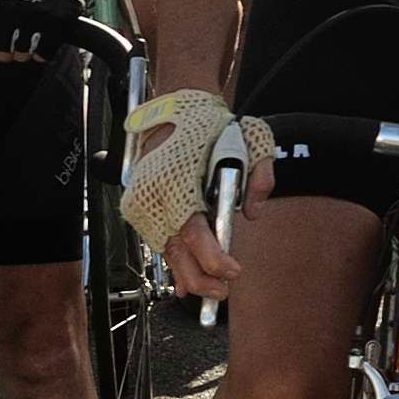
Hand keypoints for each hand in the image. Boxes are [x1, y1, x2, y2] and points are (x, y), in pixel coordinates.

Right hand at [125, 88, 273, 297]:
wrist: (176, 106)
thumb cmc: (212, 125)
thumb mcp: (251, 140)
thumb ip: (260, 177)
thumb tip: (253, 214)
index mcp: (179, 183)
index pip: (195, 235)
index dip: (214, 261)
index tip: (233, 271)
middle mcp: (155, 197)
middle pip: (176, 252)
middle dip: (200, 279)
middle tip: (221, 292)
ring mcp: (143, 202)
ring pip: (165, 249)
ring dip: (185, 272)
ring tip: (204, 290)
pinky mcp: (138, 204)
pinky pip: (157, 239)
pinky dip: (172, 258)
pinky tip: (183, 278)